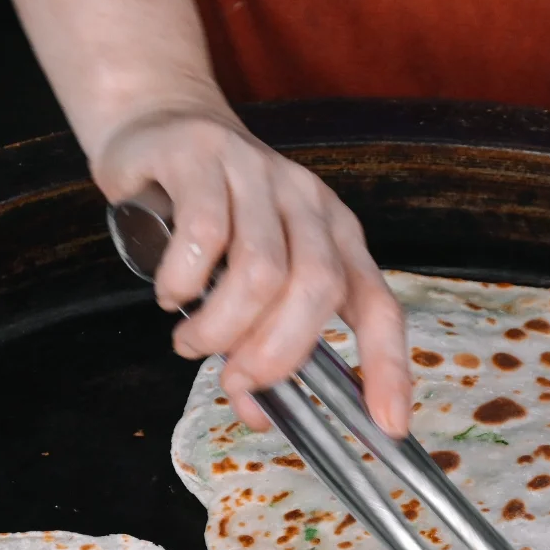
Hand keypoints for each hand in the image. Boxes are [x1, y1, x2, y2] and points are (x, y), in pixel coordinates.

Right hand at [93, 109, 412, 437]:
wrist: (162, 126)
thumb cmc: (212, 218)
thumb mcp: (246, 279)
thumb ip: (258, 342)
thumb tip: (258, 413)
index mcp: (337, 237)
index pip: (379, 306)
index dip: (387, 366)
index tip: (387, 424)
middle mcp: (308, 203)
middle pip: (316, 289)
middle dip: (276, 353)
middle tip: (237, 378)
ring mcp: (258, 174)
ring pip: (259, 269)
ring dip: (220, 327)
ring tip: (191, 341)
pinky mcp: (202, 159)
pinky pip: (203, 234)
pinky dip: (184, 282)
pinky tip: (171, 294)